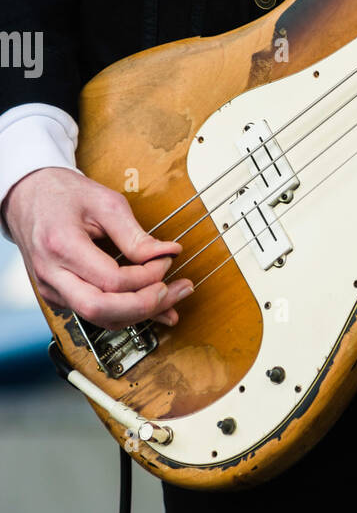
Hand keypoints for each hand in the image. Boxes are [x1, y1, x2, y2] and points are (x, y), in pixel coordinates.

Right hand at [3, 167, 193, 327]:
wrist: (28, 195)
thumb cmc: (62, 194)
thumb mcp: (104, 202)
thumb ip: (135, 234)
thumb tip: (167, 252)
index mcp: (61, 245)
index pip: (111, 280)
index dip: (146, 276)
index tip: (166, 261)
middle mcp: (52, 274)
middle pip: (101, 310)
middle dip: (144, 307)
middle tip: (172, 292)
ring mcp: (51, 289)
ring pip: (99, 318)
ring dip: (140, 314)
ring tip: (171, 298)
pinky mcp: (57, 295)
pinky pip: (94, 313)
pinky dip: (124, 312)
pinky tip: (149, 303)